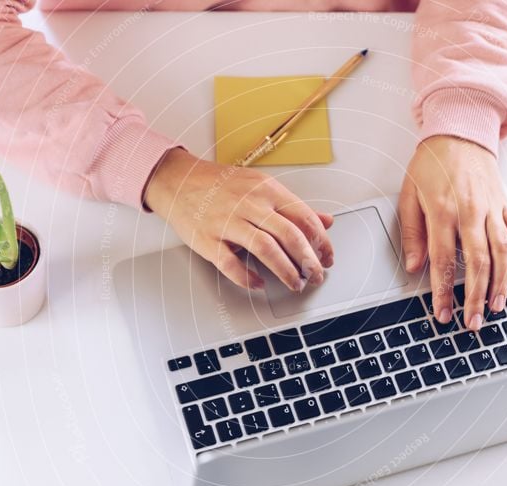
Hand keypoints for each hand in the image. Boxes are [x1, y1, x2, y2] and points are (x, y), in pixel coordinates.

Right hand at [144, 147, 333, 290]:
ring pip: (266, 250)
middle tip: (316, 276)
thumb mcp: (262, 187)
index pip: (304, 218)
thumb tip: (327, 221)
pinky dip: (248, 278)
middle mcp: (249, 204)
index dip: (321, 242)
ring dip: (285, 271)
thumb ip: (294, 206)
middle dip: (309, 261)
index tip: (328, 257)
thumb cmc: (221, 185)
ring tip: (295, 284)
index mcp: (267, 190)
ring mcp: (227, 222)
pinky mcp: (208, 240)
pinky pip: (231, 264)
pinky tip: (259, 284)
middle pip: (289, 236)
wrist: (178, 181)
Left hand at [399, 135, 506, 330]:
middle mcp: (471, 212)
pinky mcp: (506, 204)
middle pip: (477, 263)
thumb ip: (412, 233)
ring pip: (502, 252)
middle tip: (472, 322)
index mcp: (443, 212)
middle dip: (475, 297)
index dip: (443, 292)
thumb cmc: (431, 165)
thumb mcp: (408, 195)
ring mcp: (492, 208)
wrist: (459, 132)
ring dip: (499, 284)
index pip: (443, 261)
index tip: (443, 314)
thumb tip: (414, 266)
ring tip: (495, 308)